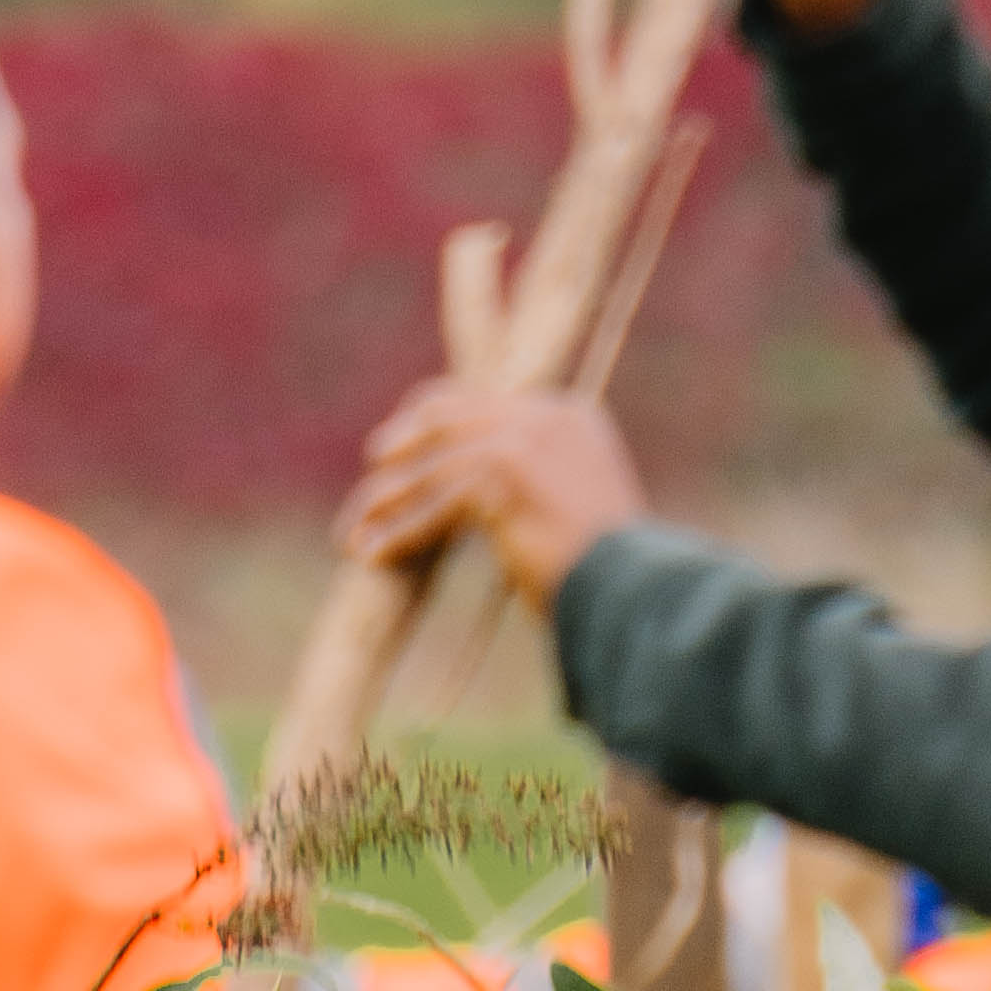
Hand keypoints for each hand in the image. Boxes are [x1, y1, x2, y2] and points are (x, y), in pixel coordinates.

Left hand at [333, 375, 648, 613]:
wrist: (636, 591)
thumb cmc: (611, 571)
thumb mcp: (576, 506)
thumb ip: (535, 482)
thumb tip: (482, 500)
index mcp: (567, 415)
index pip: (480, 399)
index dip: (432, 419)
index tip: (402, 446)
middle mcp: (544, 417)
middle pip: (446, 416)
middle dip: (401, 444)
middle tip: (372, 470)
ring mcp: (523, 443)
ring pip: (432, 466)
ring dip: (387, 499)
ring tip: (354, 532)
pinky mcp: (502, 480)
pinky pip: (433, 506)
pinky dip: (399, 533)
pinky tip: (374, 555)